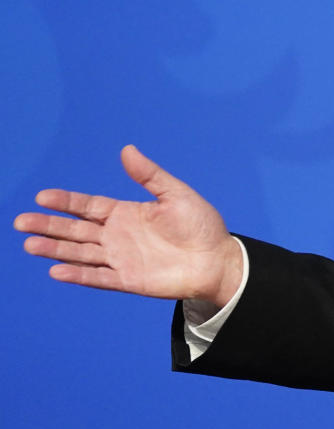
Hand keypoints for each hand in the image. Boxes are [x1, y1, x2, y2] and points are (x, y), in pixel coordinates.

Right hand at [14, 145, 242, 307]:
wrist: (217, 259)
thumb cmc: (201, 225)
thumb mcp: (175, 194)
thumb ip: (149, 175)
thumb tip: (127, 149)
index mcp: (127, 213)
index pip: (88, 206)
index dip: (66, 201)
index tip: (42, 196)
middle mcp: (118, 236)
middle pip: (76, 229)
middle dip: (49, 225)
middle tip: (20, 221)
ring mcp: (120, 259)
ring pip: (80, 253)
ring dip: (55, 249)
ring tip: (29, 244)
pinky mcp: (128, 280)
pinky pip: (98, 277)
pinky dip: (78, 275)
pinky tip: (56, 270)